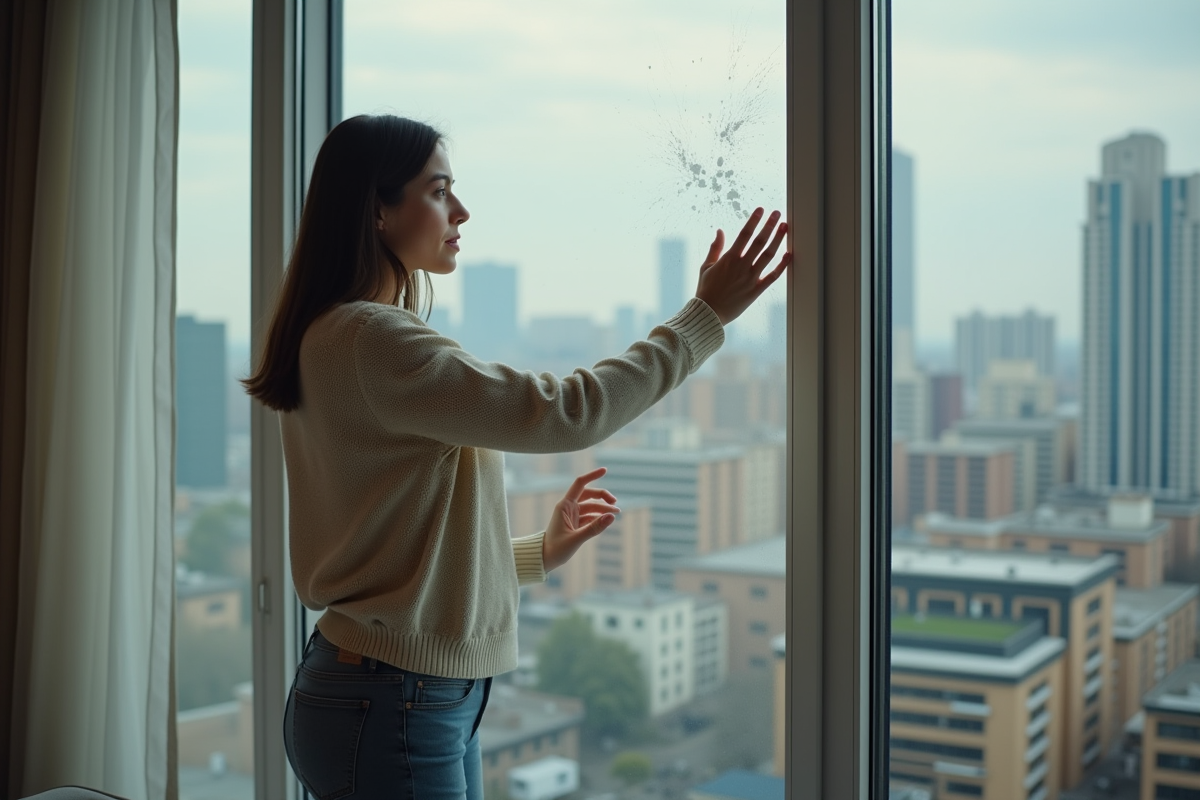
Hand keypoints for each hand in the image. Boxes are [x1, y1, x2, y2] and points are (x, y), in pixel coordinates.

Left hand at [542, 467, 619, 572]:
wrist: (544, 559)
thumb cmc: (555, 549)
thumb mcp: (576, 539)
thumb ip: (595, 528)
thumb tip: (612, 517)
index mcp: (564, 505)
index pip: (580, 484)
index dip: (592, 475)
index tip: (605, 470)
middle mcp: (568, 507)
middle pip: (588, 494)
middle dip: (602, 497)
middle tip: (615, 504)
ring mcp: (572, 515)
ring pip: (591, 506)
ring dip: (603, 509)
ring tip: (617, 513)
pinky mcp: (575, 524)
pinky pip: (590, 516)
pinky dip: (598, 517)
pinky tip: (607, 521)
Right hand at [695, 207, 790, 325]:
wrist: (709, 314)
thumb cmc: (706, 290)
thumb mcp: (706, 267)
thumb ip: (715, 248)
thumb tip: (720, 231)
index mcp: (729, 259)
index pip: (744, 235)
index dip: (753, 221)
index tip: (761, 210)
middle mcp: (741, 266)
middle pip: (759, 242)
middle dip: (769, 225)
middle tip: (777, 213)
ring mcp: (750, 278)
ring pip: (768, 256)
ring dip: (778, 240)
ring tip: (785, 227)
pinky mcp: (756, 290)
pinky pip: (772, 276)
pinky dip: (782, 266)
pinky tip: (789, 254)